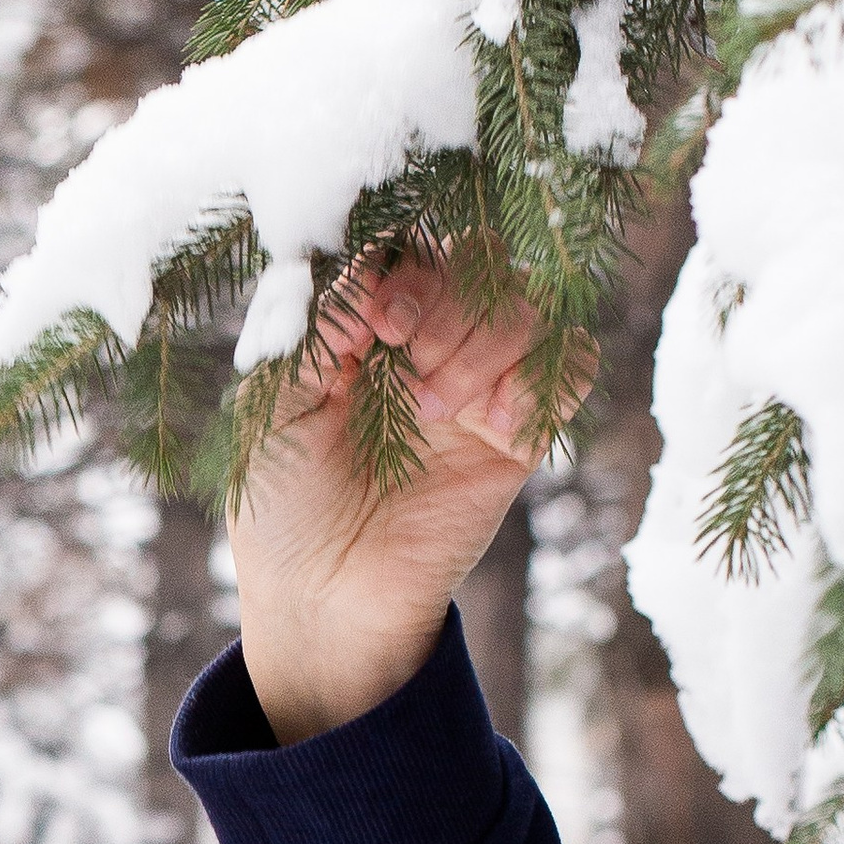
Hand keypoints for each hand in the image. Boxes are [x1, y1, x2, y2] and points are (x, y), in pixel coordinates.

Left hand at [227, 255, 564, 744]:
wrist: (323, 599)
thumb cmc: (282, 504)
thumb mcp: (273, 407)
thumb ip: (313, 331)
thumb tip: (367, 271)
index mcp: (361, 323)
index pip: (407, 244)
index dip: (403, 262)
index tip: (376, 319)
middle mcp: (424, 341)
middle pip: (477, 254)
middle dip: (447, 292)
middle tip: (405, 350)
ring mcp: (476, 383)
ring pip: (527, 301)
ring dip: (485, 338)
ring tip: (436, 405)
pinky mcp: (518, 434)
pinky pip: (571, 365)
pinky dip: (541, 377)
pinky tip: (491, 426)